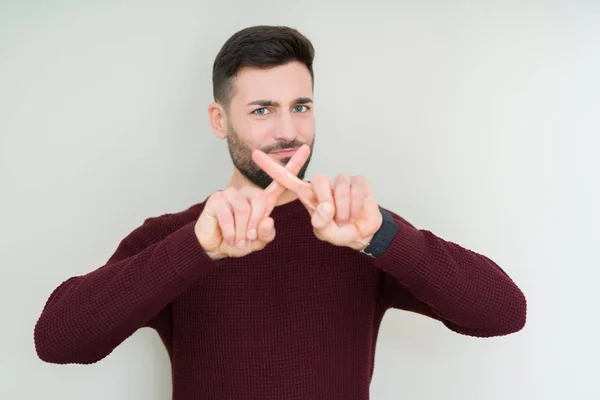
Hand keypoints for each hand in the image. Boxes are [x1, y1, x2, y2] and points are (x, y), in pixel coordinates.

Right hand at [195, 145, 310, 258]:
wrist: (215, 247)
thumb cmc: (238, 242)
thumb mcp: (257, 242)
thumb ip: (266, 234)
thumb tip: (267, 221)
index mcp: (262, 201)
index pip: (280, 182)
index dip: (294, 165)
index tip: (306, 147)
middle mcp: (248, 193)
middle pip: (260, 199)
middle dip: (255, 223)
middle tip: (249, 239)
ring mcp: (231, 194)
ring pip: (244, 210)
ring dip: (241, 232)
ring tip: (237, 240)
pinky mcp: (216, 199)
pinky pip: (228, 217)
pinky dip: (230, 233)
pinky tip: (228, 237)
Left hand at [252, 150, 382, 249]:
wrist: (363, 233)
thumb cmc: (339, 231)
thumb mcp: (326, 233)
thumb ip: (322, 224)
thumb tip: (326, 207)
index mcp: (309, 195)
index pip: (287, 179)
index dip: (272, 168)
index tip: (255, 154)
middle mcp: (323, 184)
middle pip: (318, 180)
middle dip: (326, 201)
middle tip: (334, 218)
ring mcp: (341, 180)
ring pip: (339, 188)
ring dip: (344, 210)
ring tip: (345, 219)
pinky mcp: (358, 181)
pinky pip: (355, 190)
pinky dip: (355, 206)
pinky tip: (356, 213)